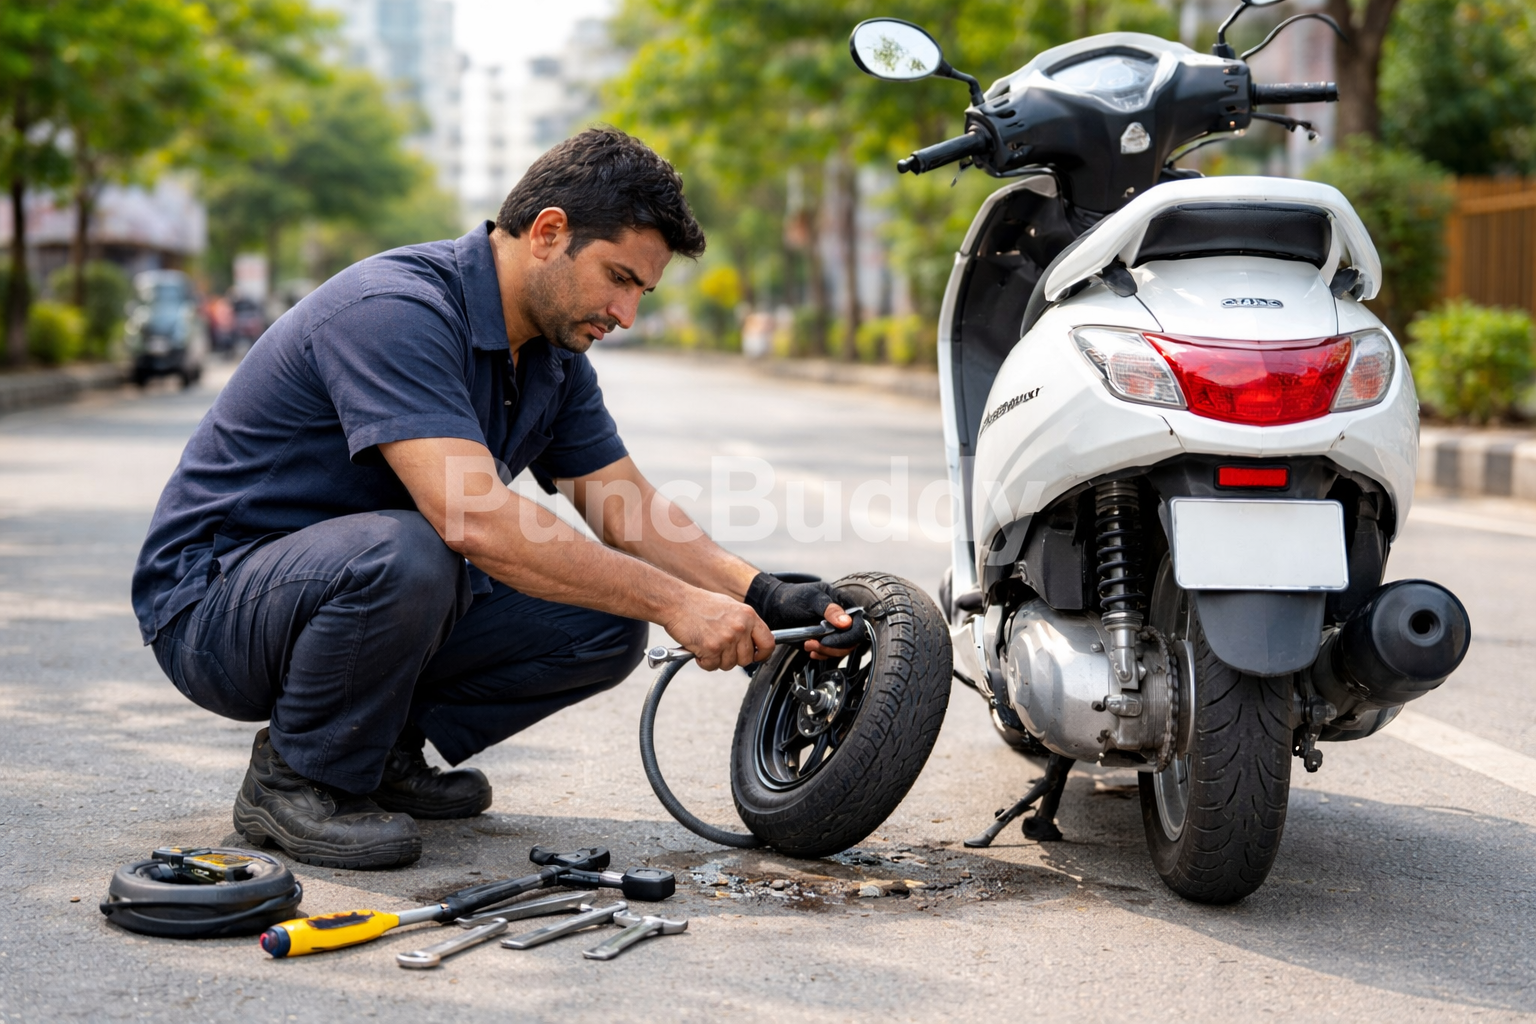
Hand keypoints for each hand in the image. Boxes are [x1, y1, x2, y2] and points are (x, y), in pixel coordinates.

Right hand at [663, 590, 774, 670]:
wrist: (677, 602)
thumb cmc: (699, 604)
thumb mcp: (730, 607)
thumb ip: (744, 623)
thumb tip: (753, 641)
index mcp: (748, 615)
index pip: (768, 642)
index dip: (763, 654)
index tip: (756, 657)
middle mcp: (741, 627)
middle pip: (746, 659)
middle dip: (733, 658)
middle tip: (720, 648)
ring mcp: (727, 638)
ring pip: (729, 665)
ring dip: (717, 660)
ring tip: (707, 644)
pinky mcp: (712, 648)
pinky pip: (712, 666)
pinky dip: (704, 661)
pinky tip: (698, 648)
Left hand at [743, 573, 857, 660]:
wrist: (775, 607)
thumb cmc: (793, 597)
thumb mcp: (811, 598)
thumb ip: (830, 609)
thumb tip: (847, 622)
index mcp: (844, 603)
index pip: (859, 625)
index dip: (848, 636)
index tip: (830, 639)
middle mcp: (843, 619)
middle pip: (852, 641)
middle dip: (835, 646)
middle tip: (818, 643)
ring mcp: (834, 631)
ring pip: (842, 650)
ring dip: (826, 651)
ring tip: (809, 644)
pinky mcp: (825, 641)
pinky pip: (830, 654)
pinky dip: (820, 654)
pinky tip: (809, 648)